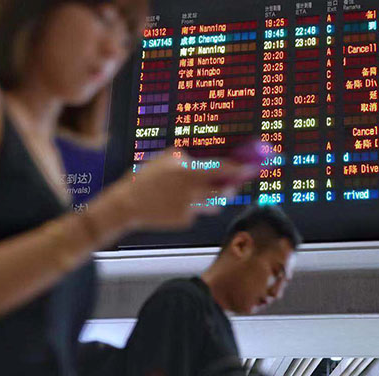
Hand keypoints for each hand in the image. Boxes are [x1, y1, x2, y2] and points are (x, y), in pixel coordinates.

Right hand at [96, 150, 256, 233]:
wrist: (128, 204)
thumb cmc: (145, 177)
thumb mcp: (166, 159)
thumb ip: (188, 158)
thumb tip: (205, 158)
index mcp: (190, 172)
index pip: (223, 170)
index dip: (239, 169)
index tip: (251, 168)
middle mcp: (193, 192)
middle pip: (225, 191)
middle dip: (232, 187)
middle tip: (233, 184)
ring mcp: (190, 208)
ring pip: (215, 205)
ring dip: (215, 198)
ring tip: (198, 192)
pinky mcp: (185, 221)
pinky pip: (198, 212)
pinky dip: (194, 207)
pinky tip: (176, 203)